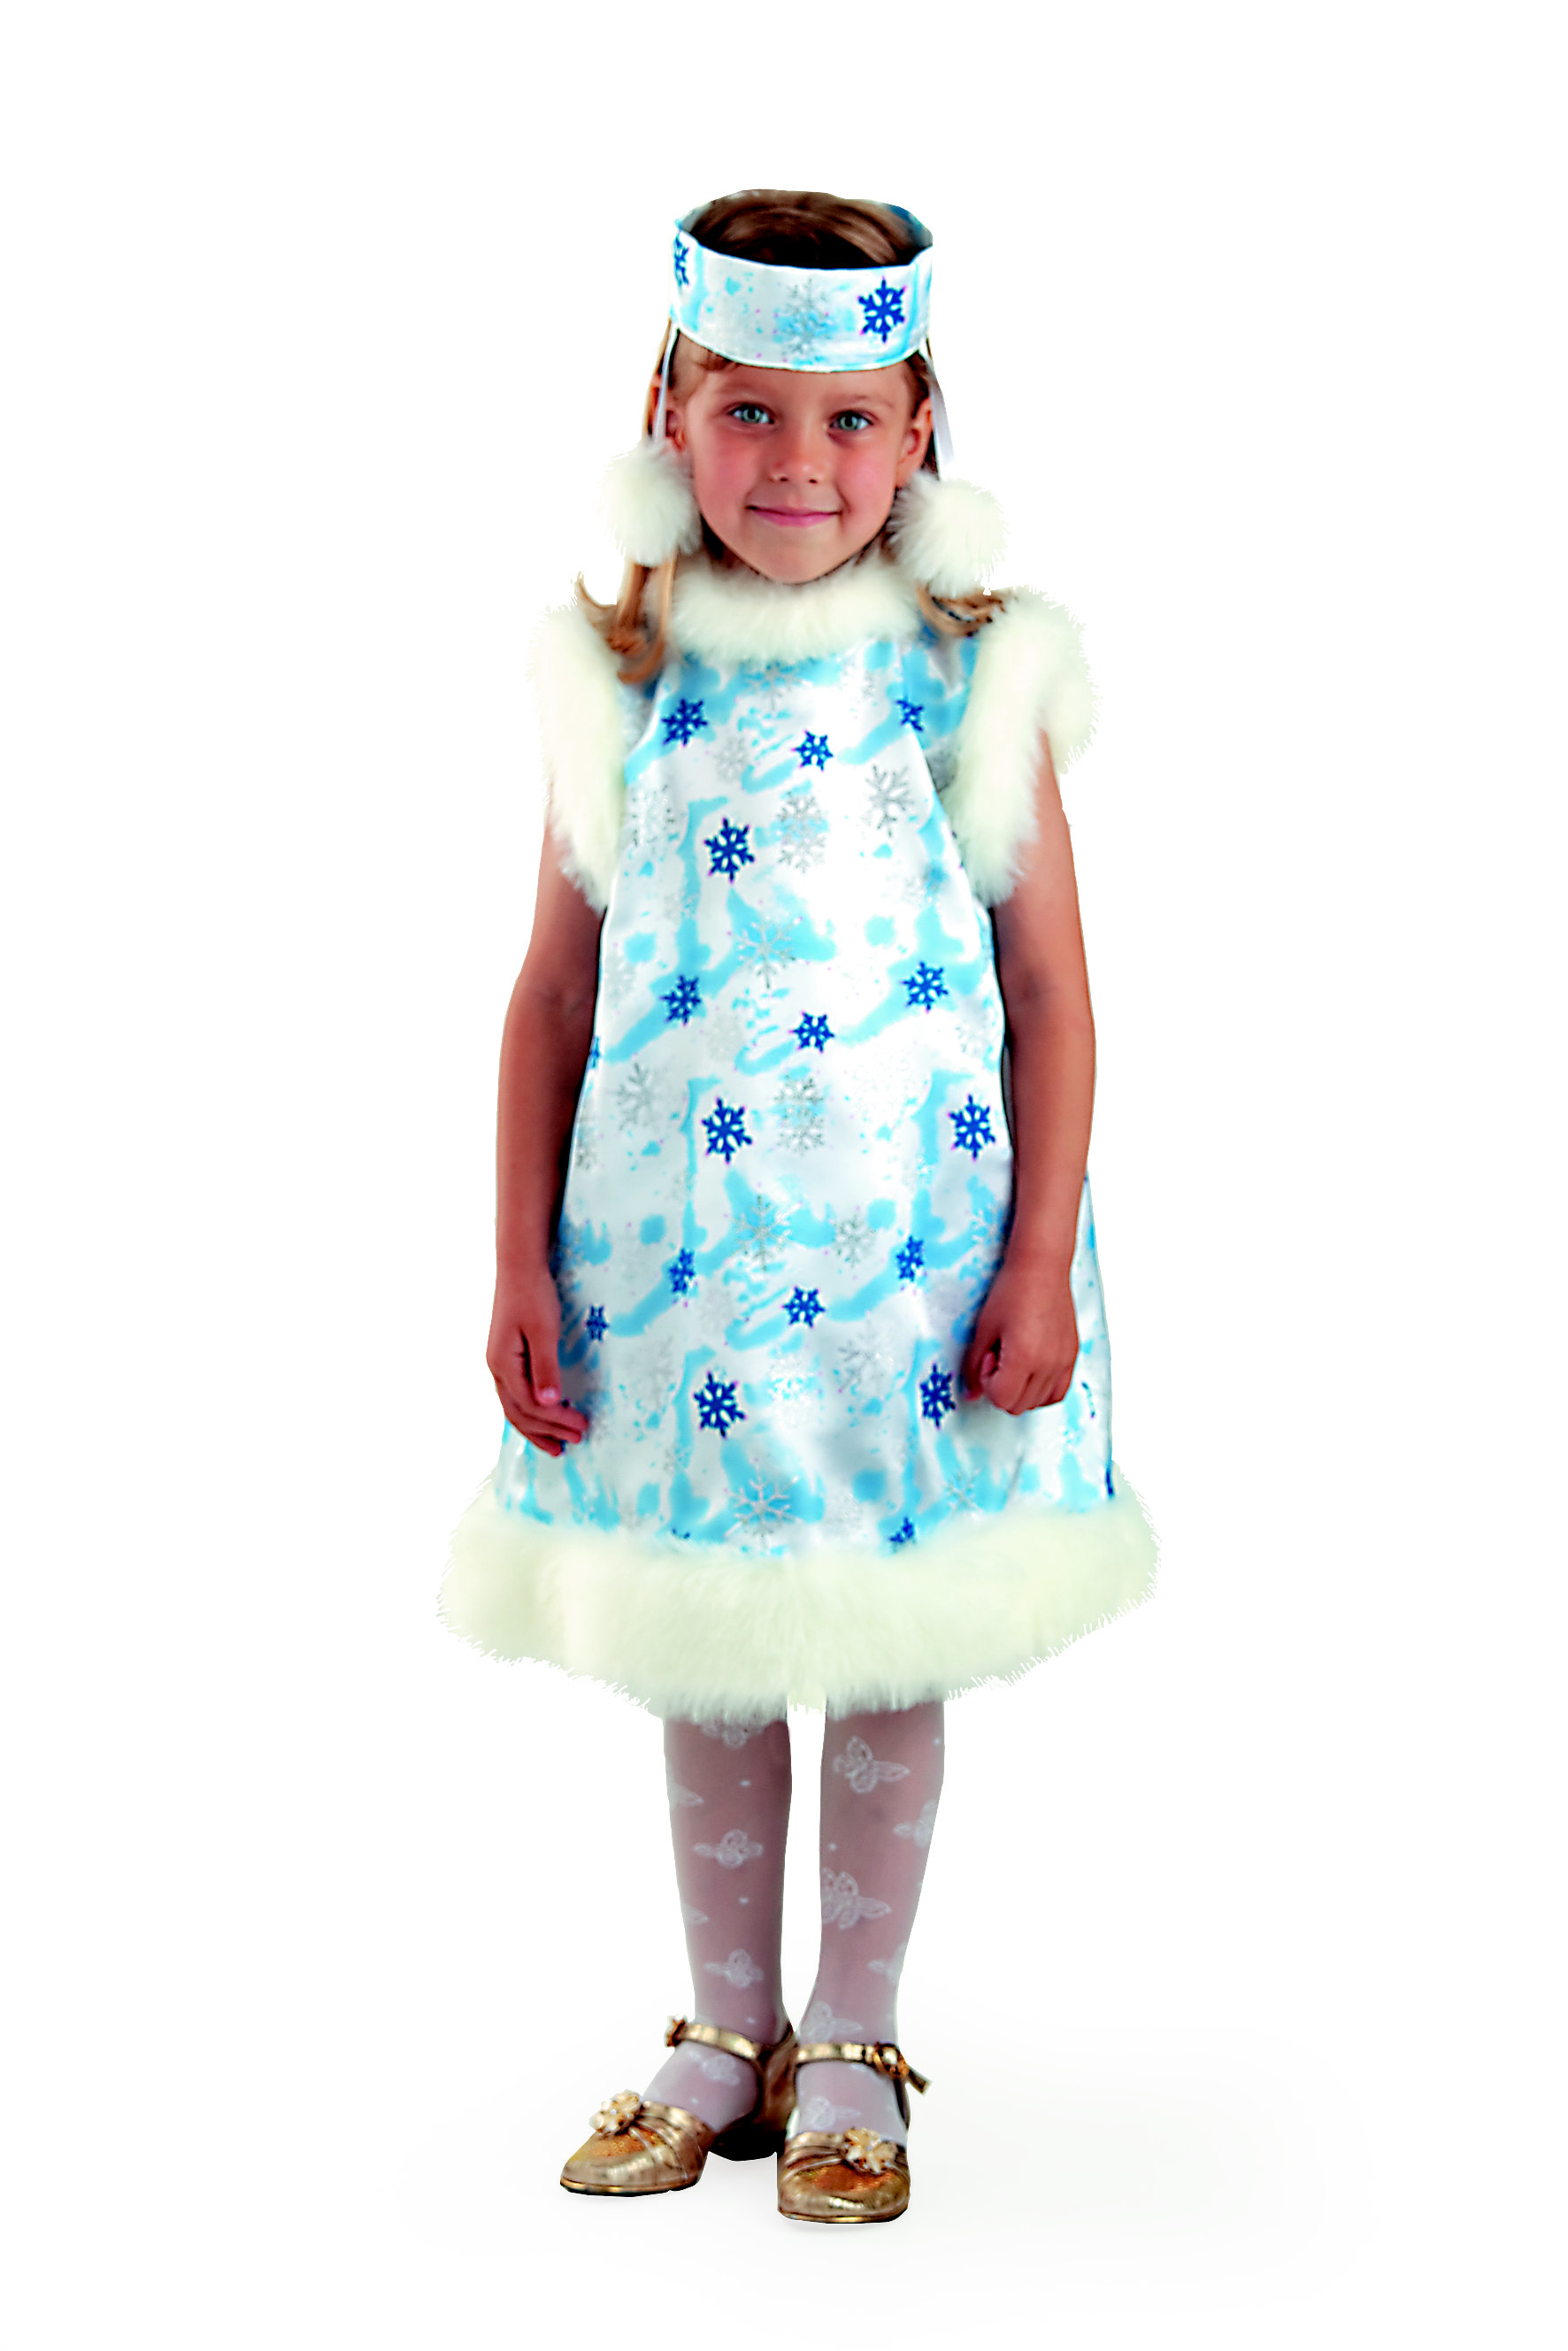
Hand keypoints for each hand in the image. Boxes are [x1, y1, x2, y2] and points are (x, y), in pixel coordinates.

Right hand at [486, 1267, 589, 1456]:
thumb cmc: (533, 1295)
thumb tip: (548, 1404)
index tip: (581, 1426)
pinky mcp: (506, 1356)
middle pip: (518, 1413)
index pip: (530, 1405)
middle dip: (545, 1432)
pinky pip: (515, 1394)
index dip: (555, 1420)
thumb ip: (545, 1367)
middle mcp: (496, 1368)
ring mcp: (499, 1363)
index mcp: (503, 1364)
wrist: (520, 1266)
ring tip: (556, 1444)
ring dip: (536, 1427)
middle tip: (573, 1443)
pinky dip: (529, 1411)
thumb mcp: (543, 1331)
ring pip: (514, 1407)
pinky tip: (541, 1417)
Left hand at [960, 1255, 1078, 1414]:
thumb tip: (971, 1396)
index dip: (988, 1383)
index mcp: (1024, 1358)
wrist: (1041, 1266)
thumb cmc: (1009, 1291)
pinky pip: (1058, 1392)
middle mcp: (1048, 1364)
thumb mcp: (984, 1329)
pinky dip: (1041, 1389)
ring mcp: (1064, 1362)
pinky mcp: (1072, 1356)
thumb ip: (973, 1366)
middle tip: (998, 1358)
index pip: (1002, 1399)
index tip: (988, 1356)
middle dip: (1002, 1388)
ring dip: (1021, 1390)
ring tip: (1015, 1360)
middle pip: (1019, 1406)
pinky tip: (1030, 1367)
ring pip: (1038, 1403)